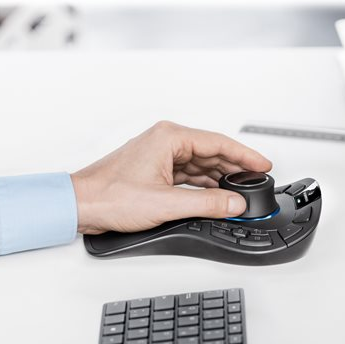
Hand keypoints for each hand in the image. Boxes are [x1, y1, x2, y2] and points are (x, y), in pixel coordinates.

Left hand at [71, 121, 271, 233]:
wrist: (80, 205)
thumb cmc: (109, 196)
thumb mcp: (165, 203)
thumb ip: (206, 203)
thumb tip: (234, 203)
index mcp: (169, 138)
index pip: (218, 143)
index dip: (245, 155)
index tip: (264, 164)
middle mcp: (165, 142)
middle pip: (211, 152)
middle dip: (235, 168)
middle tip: (257, 180)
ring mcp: (159, 155)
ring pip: (199, 164)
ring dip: (219, 177)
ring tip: (240, 191)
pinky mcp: (154, 170)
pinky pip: (187, 174)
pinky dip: (202, 184)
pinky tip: (214, 195)